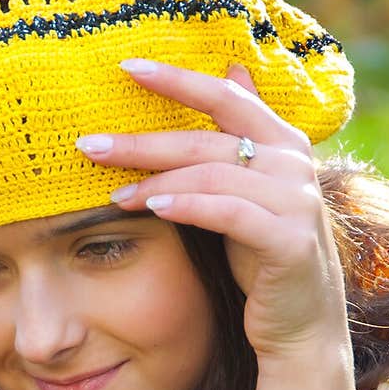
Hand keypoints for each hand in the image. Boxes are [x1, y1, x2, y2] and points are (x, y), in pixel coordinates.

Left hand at [77, 60, 351, 367]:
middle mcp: (294, 162)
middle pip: (205, 139)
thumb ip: (237, 137)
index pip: (224, 96)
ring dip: (155, 182)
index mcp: (282, 141)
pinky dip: (188, 206)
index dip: (177, 78)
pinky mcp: (289, 240)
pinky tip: (153, 207)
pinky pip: (228, 213)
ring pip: (212, 175)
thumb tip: (232, 68)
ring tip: (113, 193)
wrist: (299, 322)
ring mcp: (296, 200)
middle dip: (142, 141)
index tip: (125, 67)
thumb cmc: (262, 254)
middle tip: (88, 144)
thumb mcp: (247, 189)